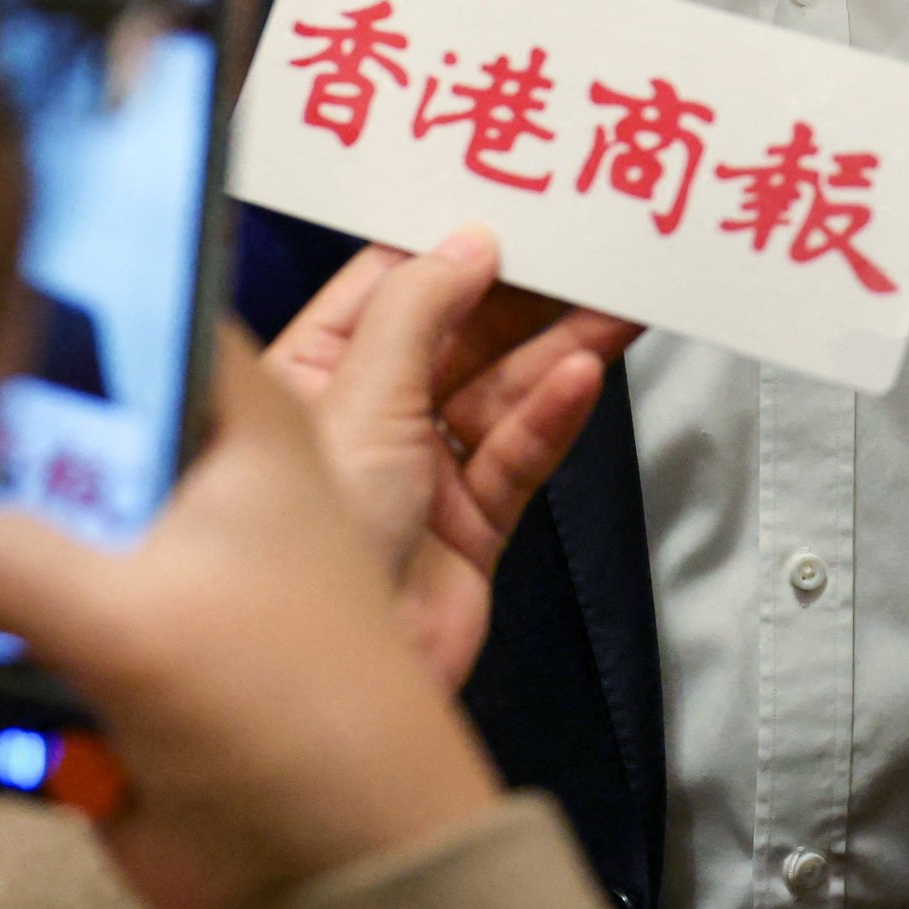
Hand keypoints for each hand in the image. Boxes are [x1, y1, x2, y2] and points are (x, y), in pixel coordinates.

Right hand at [0, 325, 498, 908]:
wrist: (325, 877)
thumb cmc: (286, 711)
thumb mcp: (137, 616)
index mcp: (232, 414)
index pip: (133, 290)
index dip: (41, 271)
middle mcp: (181, 467)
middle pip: (43, 402)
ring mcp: (134, 555)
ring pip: (4, 503)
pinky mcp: (93, 640)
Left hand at [263, 232, 633, 684]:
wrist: (321, 698)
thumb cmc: (296, 556)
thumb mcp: (353, 404)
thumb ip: (413, 316)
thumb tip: (462, 245)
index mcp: (305, 379)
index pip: (382, 289)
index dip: (444, 249)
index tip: (505, 210)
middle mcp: (361, 423)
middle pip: (454, 337)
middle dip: (520, 296)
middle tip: (583, 251)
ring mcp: (417, 479)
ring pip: (498, 393)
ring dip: (556, 348)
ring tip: (612, 305)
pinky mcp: (466, 531)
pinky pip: (516, 456)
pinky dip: (551, 416)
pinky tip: (582, 377)